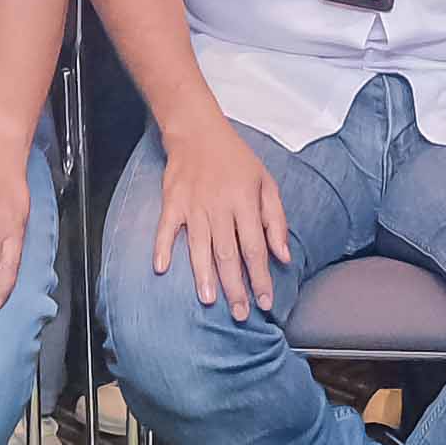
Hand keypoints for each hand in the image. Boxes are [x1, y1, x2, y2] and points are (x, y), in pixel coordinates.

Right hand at [146, 122, 297, 321]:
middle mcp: (219, 205)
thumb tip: (283, 256)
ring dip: (204, 274)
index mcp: (245, 201)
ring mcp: (193, 204)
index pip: (255, 247)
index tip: (266, 301)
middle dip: (236, 287)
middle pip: (228, 253)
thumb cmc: (235, 159)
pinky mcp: (172, 201)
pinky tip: (162, 267)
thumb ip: (276, 220)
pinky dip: (163, 246)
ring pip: (200, 245)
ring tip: (210, 300)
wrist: (198, 130)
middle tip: (241, 314)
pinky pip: (166, 227)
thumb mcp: (266, 182)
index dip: (261, 276)